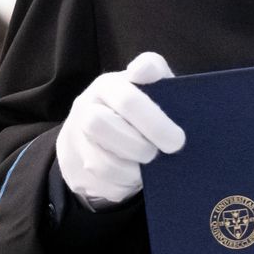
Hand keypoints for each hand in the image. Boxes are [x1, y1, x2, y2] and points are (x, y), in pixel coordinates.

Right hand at [54, 52, 183, 208]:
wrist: (96, 131)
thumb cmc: (135, 106)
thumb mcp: (147, 84)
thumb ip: (152, 71)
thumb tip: (143, 69)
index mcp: (107, 86)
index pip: (126, 98)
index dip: (151, 118)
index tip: (178, 139)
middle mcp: (86, 109)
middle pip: (102, 127)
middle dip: (139, 145)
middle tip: (167, 153)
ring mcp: (77, 139)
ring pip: (100, 162)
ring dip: (132, 169)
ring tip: (149, 165)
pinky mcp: (76, 167)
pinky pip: (100, 183)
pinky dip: (123, 184)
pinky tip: (134, 175)